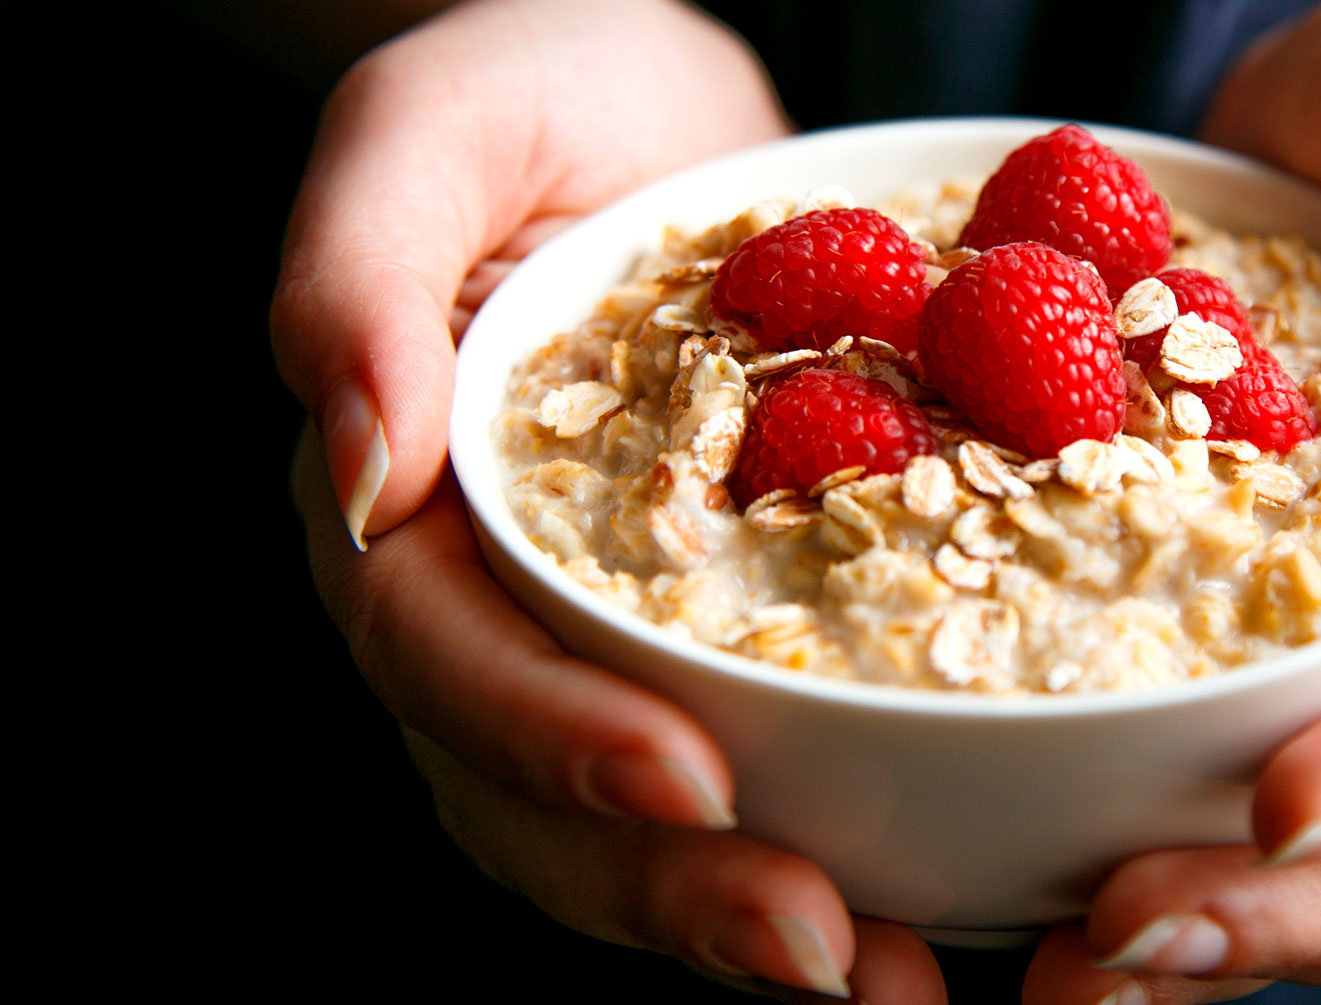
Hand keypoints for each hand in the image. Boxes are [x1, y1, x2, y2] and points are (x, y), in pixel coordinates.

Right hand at [274, 0, 945, 996]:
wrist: (673, 112)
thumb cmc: (543, 88)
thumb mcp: (441, 122)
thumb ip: (362, 267)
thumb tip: (355, 465)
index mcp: (411, 507)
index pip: (446, 659)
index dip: (551, 736)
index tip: (687, 781)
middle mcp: (497, 607)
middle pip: (538, 797)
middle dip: (670, 887)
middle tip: (820, 950)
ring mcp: (609, 639)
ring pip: (641, 833)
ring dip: (752, 922)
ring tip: (888, 978)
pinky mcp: (728, 636)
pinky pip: (763, 768)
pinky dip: (841, 845)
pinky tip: (937, 904)